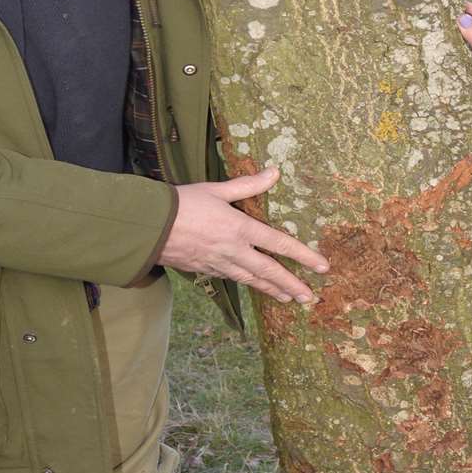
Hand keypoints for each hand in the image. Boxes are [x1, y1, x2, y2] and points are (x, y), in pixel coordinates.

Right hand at [157, 167, 329, 303]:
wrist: (149, 228)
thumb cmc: (183, 203)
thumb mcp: (216, 190)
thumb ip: (248, 185)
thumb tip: (275, 172)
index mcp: (240, 228)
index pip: (279, 244)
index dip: (303, 256)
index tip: (322, 267)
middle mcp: (234, 251)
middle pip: (269, 271)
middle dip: (292, 285)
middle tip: (310, 297)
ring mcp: (219, 264)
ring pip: (252, 280)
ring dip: (272, 290)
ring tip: (288, 299)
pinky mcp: (205, 271)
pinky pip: (233, 279)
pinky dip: (248, 284)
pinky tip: (254, 285)